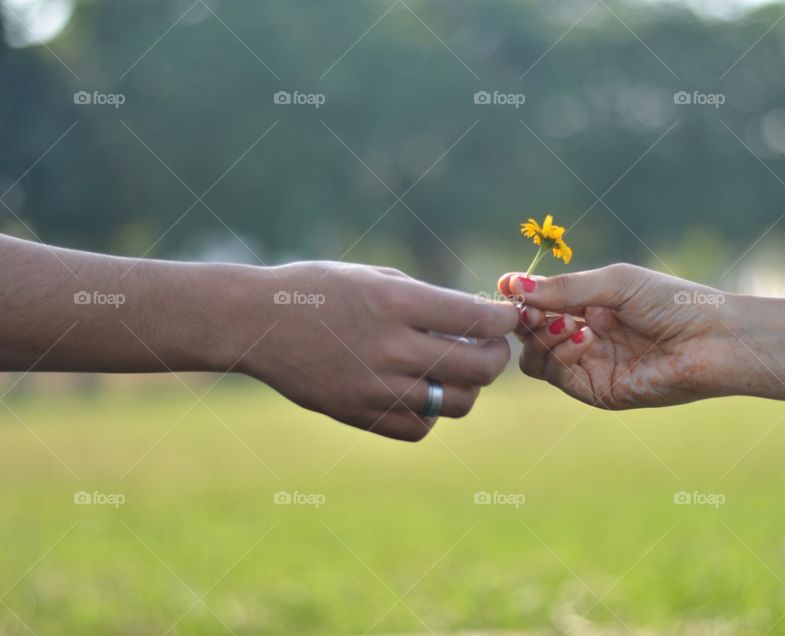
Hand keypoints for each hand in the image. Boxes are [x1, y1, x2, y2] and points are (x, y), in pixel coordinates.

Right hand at [238, 262, 517, 440]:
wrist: (258, 323)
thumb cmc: (319, 289)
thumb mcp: (376, 277)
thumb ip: (428, 300)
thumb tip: (478, 321)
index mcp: (397, 303)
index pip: (478, 320)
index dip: (506, 321)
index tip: (508, 319)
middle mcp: (391, 348)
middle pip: (478, 369)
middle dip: (498, 356)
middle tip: (492, 347)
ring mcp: (375, 387)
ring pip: (456, 403)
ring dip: (469, 387)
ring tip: (458, 370)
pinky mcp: (360, 414)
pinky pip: (420, 427)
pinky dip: (433, 413)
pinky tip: (424, 392)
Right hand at [500, 265, 737, 408]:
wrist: (713, 341)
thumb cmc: (673, 303)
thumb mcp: (615, 284)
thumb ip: (564, 288)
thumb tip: (511, 284)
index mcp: (589, 307)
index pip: (539, 305)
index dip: (522, 298)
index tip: (509, 287)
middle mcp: (584, 337)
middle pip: (530, 334)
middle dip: (527, 319)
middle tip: (534, 309)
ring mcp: (589, 366)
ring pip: (535, 359)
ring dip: (541, 338)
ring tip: (567, 323)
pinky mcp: (597, 391)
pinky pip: (558, 377)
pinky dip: (561, 354)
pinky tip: (584, 337)